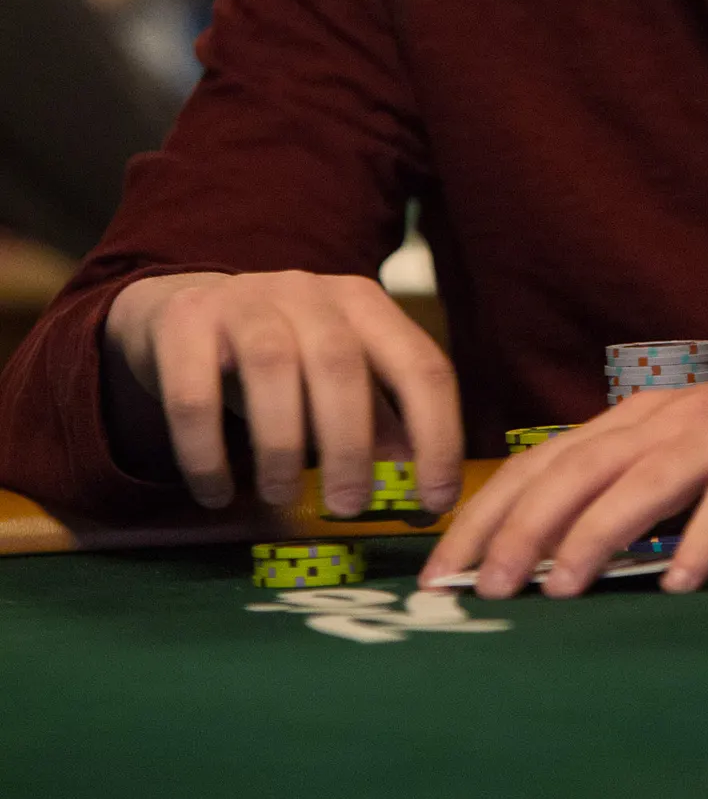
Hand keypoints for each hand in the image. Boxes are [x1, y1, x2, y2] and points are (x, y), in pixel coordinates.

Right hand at [103, 268, 462, 514]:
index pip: (420, 363)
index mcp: (364, 305)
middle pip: (341, 362)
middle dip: (350, 443)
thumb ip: (380, 426)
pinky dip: (205, 453)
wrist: (179, 310)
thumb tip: (424, 498)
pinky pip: (193, 394)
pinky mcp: (182, 323)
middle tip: (349, 506)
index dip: (436, 433)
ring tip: (281, 497)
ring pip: (272, 366)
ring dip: (281, 444)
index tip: (435, 500)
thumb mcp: (335, 381)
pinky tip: (215, 495)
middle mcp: (309, 291)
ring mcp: (243, 300)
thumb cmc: (277, 356)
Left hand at [421, 361, 707, 599]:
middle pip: (576, 469)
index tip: (441, 575)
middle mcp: (667, 416)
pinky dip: (703, 536)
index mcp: (633, 421)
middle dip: (521, 528)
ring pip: (644, 479)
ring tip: (558, 591)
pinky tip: (681, 583)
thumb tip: (556, 571)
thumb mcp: (687, 475)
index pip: (541, 464)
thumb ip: (632, 509)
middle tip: (481, 593)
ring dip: (595, 535)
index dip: (486, 515)